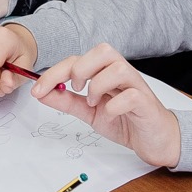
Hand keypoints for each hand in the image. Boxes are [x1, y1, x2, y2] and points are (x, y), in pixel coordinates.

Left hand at [32, 45, 182, 167]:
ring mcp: (136, 87)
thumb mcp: (89, 112)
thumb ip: (67, 102)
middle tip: (75, 89)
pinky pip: (131, 96)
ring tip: (93, 102)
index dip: (55, 72)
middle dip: (81, 68)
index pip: (78, 59)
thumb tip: (42, 93)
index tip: (37, 90)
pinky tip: (109, 114)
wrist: (154, 141)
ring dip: (98, 85)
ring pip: (118, 67)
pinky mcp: (146, 104)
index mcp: (105, 72)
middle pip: (103, 50)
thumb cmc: (125, 121)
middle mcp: (122, 74)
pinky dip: (114, 105)